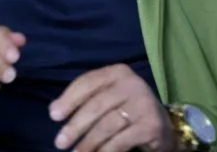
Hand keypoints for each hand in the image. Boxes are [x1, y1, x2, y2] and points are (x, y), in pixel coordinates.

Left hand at [50, 64, 177, 151]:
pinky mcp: (151, 125)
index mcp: (118, 72)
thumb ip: (84, 99)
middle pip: (96, 105)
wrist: (162, 127)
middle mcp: (133, 84)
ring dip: (88, 142)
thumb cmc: (126, 110)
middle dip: (75, 126)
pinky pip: (121, 140)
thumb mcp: (107, 98)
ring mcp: (144, 104)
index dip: (69, 98)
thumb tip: (53, 110)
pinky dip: (105, 151)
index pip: (88, 82)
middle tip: (60, 142)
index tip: (54, 116)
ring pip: (107, 125)